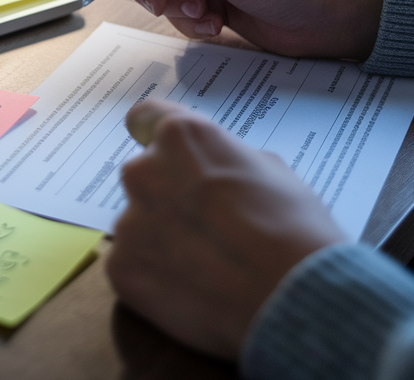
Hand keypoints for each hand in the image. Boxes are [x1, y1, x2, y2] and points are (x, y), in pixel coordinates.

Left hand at [107, 100, 345, 358]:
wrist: (290, 296)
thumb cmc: (293, 226)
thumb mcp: (271, 170)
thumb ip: (226, 161)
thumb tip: (216, 170)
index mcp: (180, 137)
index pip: (145, 118)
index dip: (153, 133)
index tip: (161, 152)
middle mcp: (143, 172)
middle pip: (146, 178)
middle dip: (168, 196)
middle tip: (207, 227)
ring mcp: (128, 222)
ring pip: (139, 226)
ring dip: (163, 239)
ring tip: (207, 267)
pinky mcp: (121, 267)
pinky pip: (133, 266)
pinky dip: (155, 278)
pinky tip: (192, 292)